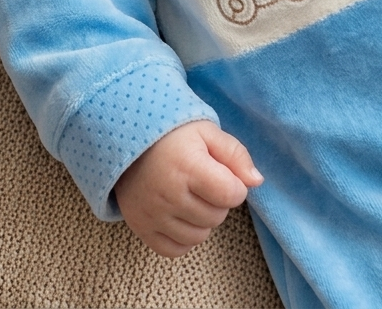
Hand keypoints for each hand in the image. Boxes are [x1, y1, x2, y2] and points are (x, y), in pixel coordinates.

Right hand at [114, 120, 262, 257]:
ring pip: (199, 236)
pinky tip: (178, 213)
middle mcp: (169, 194)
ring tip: (188, 195)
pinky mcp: (141, 227)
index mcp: (188, 166)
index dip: (234, 184)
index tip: (221, 172)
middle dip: (217, 200)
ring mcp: (153, 214)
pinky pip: (176, 249)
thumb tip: (256, 182)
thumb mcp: (206, 131)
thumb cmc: (171, 133)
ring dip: (201, 219)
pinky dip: (183, 236)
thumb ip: (235, 154)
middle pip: (217, 217)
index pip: (232, 195)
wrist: (125, 137)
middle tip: (201, 180)